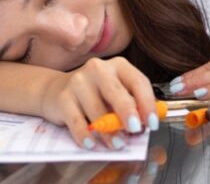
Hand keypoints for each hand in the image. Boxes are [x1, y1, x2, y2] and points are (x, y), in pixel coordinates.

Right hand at [38, 56, 157, 151]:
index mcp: (118, 65)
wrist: (56, 89)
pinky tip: (91, 144)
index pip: (138, 82)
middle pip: (116, 92)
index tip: (153, 123)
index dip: (148, 104)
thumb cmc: (95, 93)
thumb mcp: (116, 92)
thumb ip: (131, 104)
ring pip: (97, 110)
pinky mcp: (63, 98)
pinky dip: (85, 135)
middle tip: (136, 129)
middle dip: (128, 112)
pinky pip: (77, 121)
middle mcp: (98, 69)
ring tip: (117, 145)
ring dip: (109, 132)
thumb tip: (146, 124)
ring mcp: (79, 82)